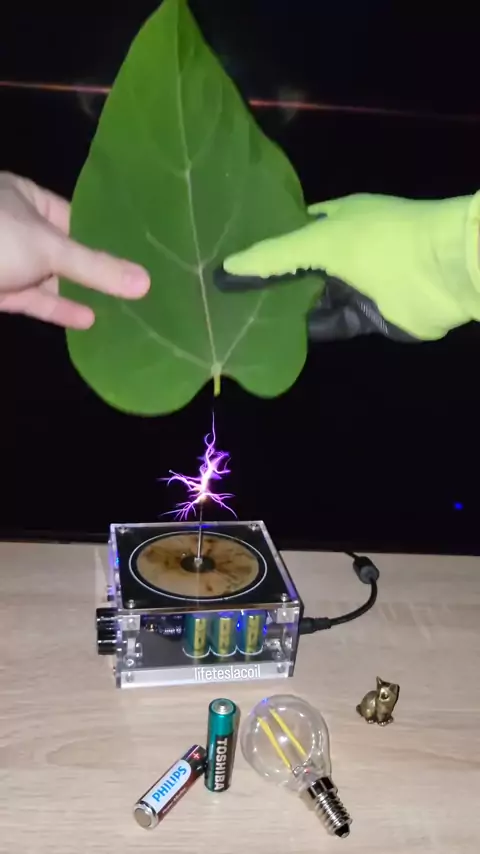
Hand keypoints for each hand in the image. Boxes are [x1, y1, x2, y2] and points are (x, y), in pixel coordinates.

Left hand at [0, 172, 149, 327]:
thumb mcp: (48, 248)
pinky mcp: (0, 292)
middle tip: (140, 286)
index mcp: (25, 198)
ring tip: (123, 309)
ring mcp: (7, 261)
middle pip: (66, 250)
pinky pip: (34, 300)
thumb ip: (95, 267)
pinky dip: (58, 310)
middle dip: (97, 270)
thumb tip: (145, 283)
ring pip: (51, 278)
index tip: (141, 255)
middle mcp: (17, 227)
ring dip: (80, 294)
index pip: (76, 215)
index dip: (106, 235)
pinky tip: (89, 321)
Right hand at [216, 192, 479, 341]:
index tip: (229, 259)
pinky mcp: (369, 315)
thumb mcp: (320, 241)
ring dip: (288, 308)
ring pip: (315, 298)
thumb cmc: (380, 241)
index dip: (264, 242)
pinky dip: (312, 329)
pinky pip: (333, 324)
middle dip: (271, 280)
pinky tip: (278, 338)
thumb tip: (226, 267)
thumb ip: (274, 255)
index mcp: (337, 220)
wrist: (443, 269)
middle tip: (228, 296)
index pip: (292, 230)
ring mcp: (358, 283)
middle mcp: (345, 250)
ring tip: (244, 319)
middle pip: (300, 267)